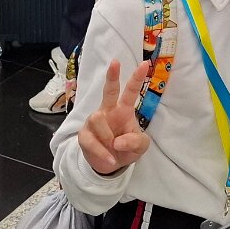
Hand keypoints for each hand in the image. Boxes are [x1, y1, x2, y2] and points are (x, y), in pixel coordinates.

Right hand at [78, 60, 151, 174]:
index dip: (137, 78)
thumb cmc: (127, 148)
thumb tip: (118, 141)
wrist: (110, 165)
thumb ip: (135, 142)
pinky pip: (90, 140)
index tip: (146, 64)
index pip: (130, 91)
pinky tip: (110, 158)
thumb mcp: (140, 147)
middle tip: (115, 62)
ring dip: (107, 136)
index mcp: (123, 109)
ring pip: (97, 119)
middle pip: (108, 90)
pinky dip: (101, 151)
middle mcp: (108, 111)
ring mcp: (94, 121)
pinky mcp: (84, 135)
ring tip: (114, 148)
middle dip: (112, 76)